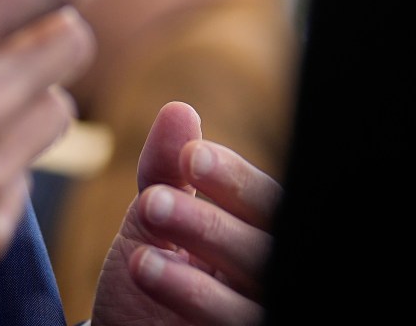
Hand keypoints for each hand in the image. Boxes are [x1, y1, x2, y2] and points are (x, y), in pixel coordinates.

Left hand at [91, 103, 280, 325]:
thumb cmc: (152, 274)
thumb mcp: (150, 220)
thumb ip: (165, 170)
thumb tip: (179, 110)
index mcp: (259, 233)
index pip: (266, 200)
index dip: (233, 178)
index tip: (189, 156)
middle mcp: (271, 274)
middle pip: (266, 243)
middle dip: (210, 219)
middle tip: (154, 200)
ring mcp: (258, 311)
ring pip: (253, 286)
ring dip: (198, 256)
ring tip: (144, 234)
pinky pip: (234, 322)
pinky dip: (192, 296)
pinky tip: (146, 269)